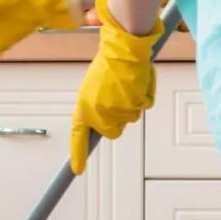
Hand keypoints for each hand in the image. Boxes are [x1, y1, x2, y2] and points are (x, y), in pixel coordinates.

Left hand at [69, 0, 161, 175]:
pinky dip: (143, 97)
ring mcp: (114, 110)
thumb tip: (107, 121)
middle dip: (118, 119)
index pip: (78, 136)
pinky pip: (142, 108)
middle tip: (120, 97)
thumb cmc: (111, 65)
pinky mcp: (130, 106)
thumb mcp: (96, 88)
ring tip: (127, 85)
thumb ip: (98, 106)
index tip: (77, 171)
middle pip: (112, 132)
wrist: (123, 48)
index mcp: (83, 106)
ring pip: (129, 120)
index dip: (77, 154)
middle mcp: (96, 112)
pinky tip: (137, 83)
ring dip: (131, 106)